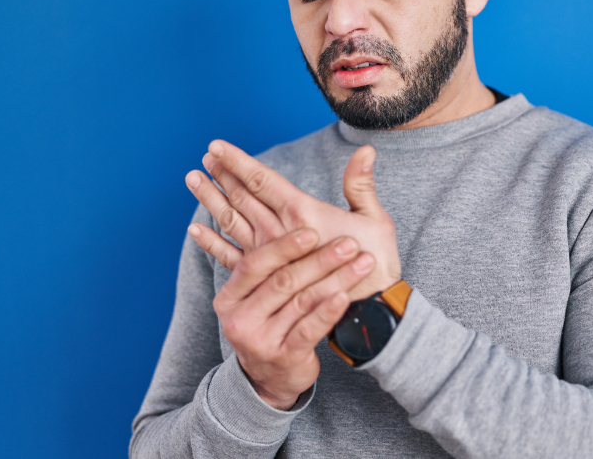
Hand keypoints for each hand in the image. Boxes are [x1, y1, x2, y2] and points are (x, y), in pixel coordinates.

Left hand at [185, 139, 400, 298]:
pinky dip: (212, 242)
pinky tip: (195, 229)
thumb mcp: (375, 220)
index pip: (262, 181)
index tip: (216, 146)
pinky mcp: (267, 277)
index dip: (238, 162)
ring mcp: (270, 256)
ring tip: (193, 179)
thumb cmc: (376, 265)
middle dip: (223, 175)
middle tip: (205, 157)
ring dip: (212, 200)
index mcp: (303, 214)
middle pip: (243, 197)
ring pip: (232, 222)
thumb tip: (365, 149)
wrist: (368, 312)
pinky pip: (230, 257)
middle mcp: (280, 232)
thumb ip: (361, 184)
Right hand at [186, 226, 375, 408]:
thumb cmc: (270, 324)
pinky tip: (346, 296)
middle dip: (320, 259)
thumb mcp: (256, 297)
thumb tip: (277, 213)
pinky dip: (329, 310)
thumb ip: (268, 264)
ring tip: (362, 263)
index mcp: (230, 296)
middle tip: (349, 243)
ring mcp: (260, 340)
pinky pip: (310, 328)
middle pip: (283, 281)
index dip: (284, 246)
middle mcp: (240, 318)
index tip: (313, 231)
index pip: (255, 263)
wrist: (269, 380)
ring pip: (302, 302)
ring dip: (336, 279)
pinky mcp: (284, 357)